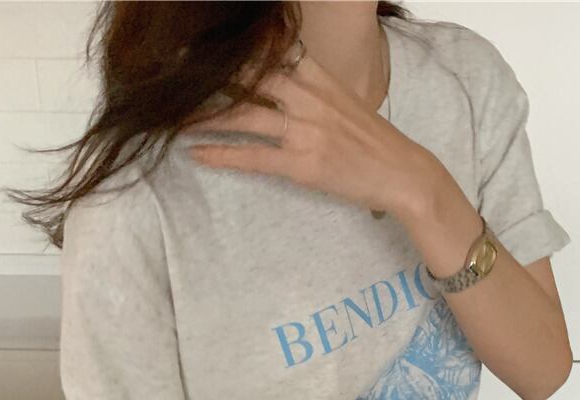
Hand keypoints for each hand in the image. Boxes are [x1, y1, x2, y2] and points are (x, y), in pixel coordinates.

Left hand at [181, 49, 434, 217]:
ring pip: (244, 117)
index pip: (270, 52)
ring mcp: (305, 130)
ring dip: (205, 118)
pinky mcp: (303, 164)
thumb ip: (313, 86)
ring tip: (175, 119)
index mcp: (319, 77)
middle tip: (175, 77)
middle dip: (210, 79)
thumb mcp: (346, 100)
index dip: (235, 50)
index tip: (203, 45)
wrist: (404, 173)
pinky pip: (254, 156)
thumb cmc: (374, 141)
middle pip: (248, 79)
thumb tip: (283, 78)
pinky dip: (224, 155)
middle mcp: (309, 97)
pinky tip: (200, 155)